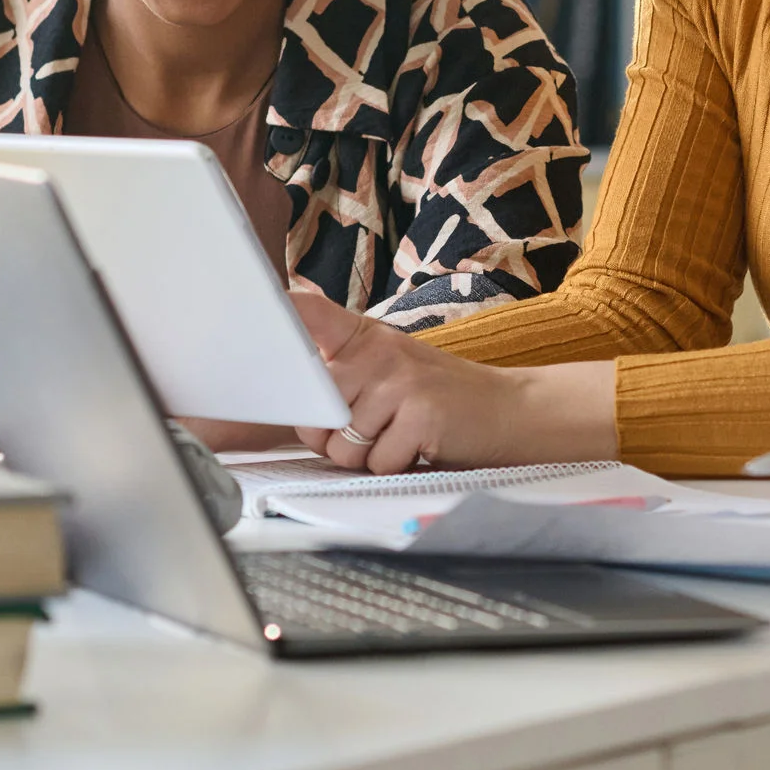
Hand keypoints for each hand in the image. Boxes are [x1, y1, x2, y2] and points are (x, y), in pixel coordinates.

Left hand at [288, 285, 521, 473]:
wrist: (509, 411)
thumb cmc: (440, 399)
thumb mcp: (391, 371)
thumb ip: (344, 377)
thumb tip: (296, 404)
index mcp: (366, 337)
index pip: (311, 314)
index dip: (280, 313)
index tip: (260, 302)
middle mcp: (379, 351)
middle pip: (317, 412)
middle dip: (337, 438)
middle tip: (378, 427)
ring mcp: (400, 380)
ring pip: (343, 446)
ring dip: (369, 457)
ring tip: (401, 436)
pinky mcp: (420, 413)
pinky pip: (377, 462)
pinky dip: (396, 466)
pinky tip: (420, 445)